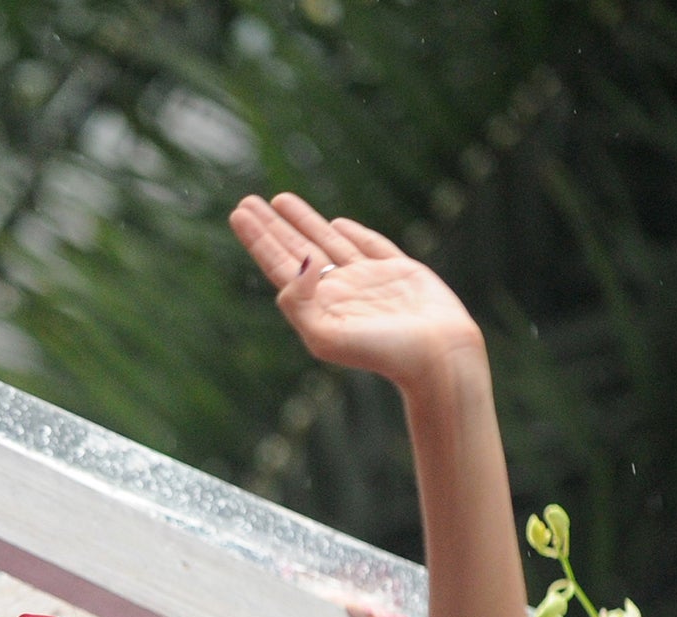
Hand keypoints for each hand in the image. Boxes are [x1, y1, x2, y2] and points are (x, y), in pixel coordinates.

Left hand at [228, 192, 485, 393]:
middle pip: (297, 250)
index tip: (239, 212)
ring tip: (280, 199)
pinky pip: (371, 246)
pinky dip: (353, 233)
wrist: (437, 357)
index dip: (259, 239)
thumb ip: (299, 302)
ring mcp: (370, 281)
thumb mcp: (326, 335)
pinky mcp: (401, 272)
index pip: (280, 265)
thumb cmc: (382, 352)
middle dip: (272, 226)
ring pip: (329, 242)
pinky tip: (336, 223)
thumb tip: (298, 263)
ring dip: (304, 221)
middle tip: (247, 202)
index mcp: (318, 305)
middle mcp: (340, 292)